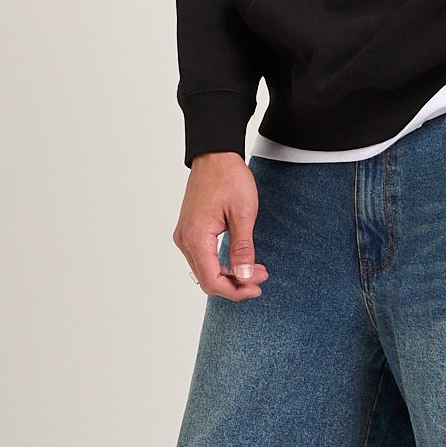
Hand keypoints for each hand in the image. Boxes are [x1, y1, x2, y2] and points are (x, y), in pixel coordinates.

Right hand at [175, 152, 269, 299]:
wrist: (215, 156)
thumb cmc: (229, 178)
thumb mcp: (243, 214)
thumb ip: (242, 248)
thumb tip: (244, 277)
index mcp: (196, 236)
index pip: (211, 280)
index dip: (235, 291)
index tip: (257, 287)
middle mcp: (185, 239)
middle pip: (207, 279)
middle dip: (235, 284)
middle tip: (261, 277)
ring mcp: (185, 235)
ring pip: (204, 270)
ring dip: (229, 275)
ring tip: (254, 270)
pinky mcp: (189, 231)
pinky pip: (203, 258)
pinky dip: (221, 265)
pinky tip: (240, 261)